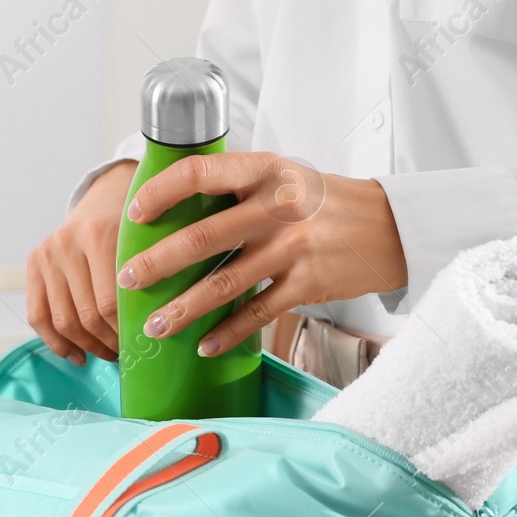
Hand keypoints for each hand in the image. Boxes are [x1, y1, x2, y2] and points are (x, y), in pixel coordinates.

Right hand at [26, 160, 136, 364]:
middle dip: (109, 343)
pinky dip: (56, 343)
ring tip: (107, 355)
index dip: (125, 332)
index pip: (110, 303)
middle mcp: (68, 242)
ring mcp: (48, 253)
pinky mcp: (34, 262)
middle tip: (127, 354)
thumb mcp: (148, 240)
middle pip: (86, 315)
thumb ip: (152, 274)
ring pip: (63, 320)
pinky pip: (38, 315)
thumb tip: (157, 330)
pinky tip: (77, 355)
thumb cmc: (136, 226)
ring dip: (87, 347)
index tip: (141, 345)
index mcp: (99, 235)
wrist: (106, 196)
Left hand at [116, 152, 406, 355]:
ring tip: (155, 325)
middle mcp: (277, 207)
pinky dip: (228, 333)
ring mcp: (293, 248)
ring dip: (184, 309)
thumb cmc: (323, 201)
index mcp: (265, 170)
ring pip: (224, 284)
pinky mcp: (308, 285)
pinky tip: (204, 346)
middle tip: (126, 281)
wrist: (390, 227)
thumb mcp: (283, 175)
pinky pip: (257, 314)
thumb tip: (173, 210)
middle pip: (202, 238)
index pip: (200, 174)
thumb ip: (237, 188)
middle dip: (157, 263)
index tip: (134, 215)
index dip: (161, 193)